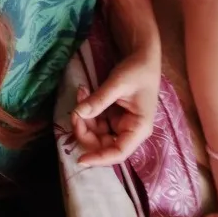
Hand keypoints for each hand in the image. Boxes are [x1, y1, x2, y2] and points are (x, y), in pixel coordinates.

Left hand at [72, 47, 159, 165]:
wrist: (142, 56)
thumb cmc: (137, 70)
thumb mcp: (118, 83)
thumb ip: (99, 100)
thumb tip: (79, 114)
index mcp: (139, 129)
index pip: (119, 152)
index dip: (100, 158)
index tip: (80, 159)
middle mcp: (130, 131)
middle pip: (103, 144)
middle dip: (85, 130)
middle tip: (75, 110)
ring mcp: (120, 124)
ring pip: (96, 133)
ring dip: (84, 117)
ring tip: (81, 92)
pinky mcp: (113, 116)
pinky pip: (96, 121)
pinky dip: (87, 110)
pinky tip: (84, 92)